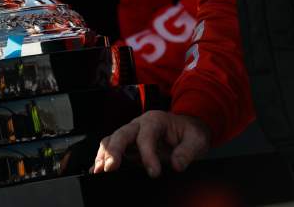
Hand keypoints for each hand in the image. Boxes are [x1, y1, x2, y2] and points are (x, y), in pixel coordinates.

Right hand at [93, 110, 210, 177]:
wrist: (186, 129)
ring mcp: (131, 134)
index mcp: (155, 120)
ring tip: (99, 170)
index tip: (154, 173)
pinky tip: (96, 169)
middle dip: (114, 151)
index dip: (147, 155)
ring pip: (112, 140)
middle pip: (121, 134)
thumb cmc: (190, 132)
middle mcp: (138, 124)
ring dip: (104, 154)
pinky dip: (102, 158)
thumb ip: (187, 151)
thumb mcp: (197, 139)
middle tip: (110, 168)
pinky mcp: (128, 145)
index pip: (146, 136)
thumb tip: (177, 165)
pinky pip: (111, 148)